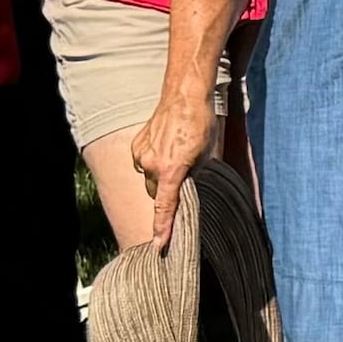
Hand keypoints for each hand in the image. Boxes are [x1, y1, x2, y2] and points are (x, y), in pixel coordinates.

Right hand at [129, 98, 214, 244]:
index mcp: (171, 171)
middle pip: (157, 193)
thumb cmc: (201, 125)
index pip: (165, 206)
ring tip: (176, 155)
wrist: (184, 96)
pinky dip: (152, 162)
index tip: (159, 245)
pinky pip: (143, 164)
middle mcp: (152, 165)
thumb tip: (187, 188)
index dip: (163, 228)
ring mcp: (141, 154)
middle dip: (167, 191)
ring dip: (160, 175)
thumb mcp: (206, 156)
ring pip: (149, 178)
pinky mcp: (136, 145)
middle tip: (183, 176)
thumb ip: (194, 177)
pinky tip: (165, 148)